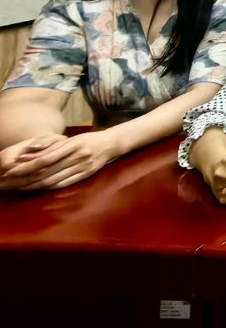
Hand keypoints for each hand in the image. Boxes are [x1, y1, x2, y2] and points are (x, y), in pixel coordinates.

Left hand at [0, 131, 120, 190]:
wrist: (112, 144)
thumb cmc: (88, 140)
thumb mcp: (71, 139)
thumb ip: (51, 146)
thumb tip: (28, 153)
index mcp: (72, 145)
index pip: (44, 158)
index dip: (26, 166)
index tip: (11, 170)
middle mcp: (78, 156)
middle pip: (47, 171)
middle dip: (26, 177)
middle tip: (10, 181)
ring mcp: (83, 167)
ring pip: (54, 179)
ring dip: (34, 184)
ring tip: (20, 186)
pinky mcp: (87, 175)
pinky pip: (65, 183)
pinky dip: (50, 187)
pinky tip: (39, 188)